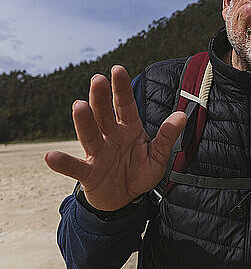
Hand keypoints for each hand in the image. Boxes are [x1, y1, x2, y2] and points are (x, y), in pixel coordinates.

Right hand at [45, 65, 186, 210]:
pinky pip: (75, 167)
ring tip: (78, 106)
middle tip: (98, 79)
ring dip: (84, 121)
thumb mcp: (158, 156)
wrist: (124, 198)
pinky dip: (63, 163)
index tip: (117, 69)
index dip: (121, 88)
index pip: (125, 105)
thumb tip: (182, 115)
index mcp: (129, 128)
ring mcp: (98, 153)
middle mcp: (111, 136)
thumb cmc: (139, 172)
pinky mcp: (88, 173)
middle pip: (104, 114)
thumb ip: (167, 136)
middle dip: (101, 97)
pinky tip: (50, 156)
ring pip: (89, 134)